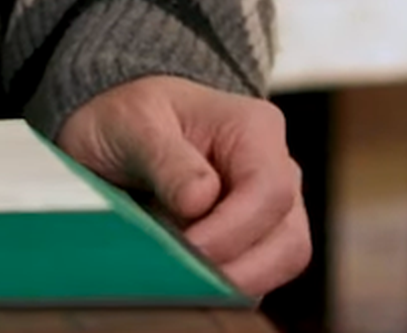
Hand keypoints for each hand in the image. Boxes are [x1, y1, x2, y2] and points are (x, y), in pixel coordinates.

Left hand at [55, 75, 308, 296]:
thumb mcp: (132, 122)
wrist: (118, 135)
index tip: (187, 246)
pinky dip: (225, 286)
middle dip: (237, 265)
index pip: (270, 189)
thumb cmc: (132, 119)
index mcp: (254, 128)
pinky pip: (258, 278)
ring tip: (182, 273)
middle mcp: (277, 169)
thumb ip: (165, 157)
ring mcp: (274, 209)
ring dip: (233, 280)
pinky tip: (187, 276)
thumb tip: (200, 200)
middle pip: (288, 238)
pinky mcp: (258, 242)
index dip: (232, 228)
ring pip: (281, 264)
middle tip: (183, 271)